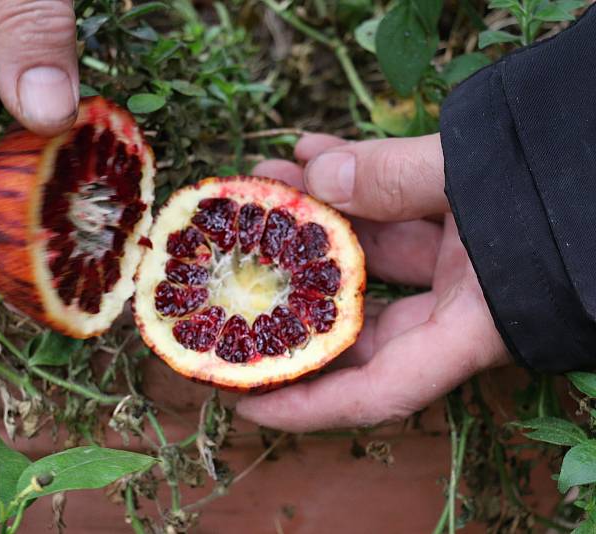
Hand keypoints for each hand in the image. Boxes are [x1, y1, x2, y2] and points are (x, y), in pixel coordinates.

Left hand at [236, 133, 511, 431]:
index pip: (377, 391)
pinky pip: (394, 211)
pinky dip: (354, 180)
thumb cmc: (573, 181)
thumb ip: (397, 179)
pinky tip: (313, 148)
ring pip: (368, 253)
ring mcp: (456, 265)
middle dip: (291, 293)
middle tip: (231, 276)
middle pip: (354, 320)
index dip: (308, 405)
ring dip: (315, 216)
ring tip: (265, 181)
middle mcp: (456, 307)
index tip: (244, 401)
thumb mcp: (481, 178)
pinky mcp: (457, 225)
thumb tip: (316, 178)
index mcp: (469, 329)